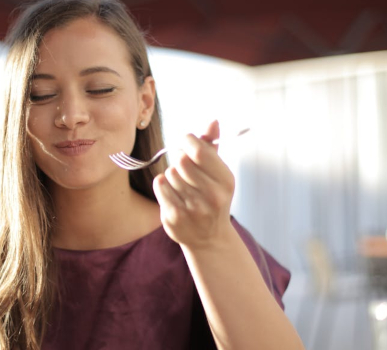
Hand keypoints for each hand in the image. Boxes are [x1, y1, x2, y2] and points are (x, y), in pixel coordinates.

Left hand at [153, 120, 235, 247]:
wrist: (209, 238)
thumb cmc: (212, 197)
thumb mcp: (218, 173)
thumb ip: (212, 146)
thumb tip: (213, 121)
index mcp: (225, 181)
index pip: (199, 151)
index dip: (187, 141)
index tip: (186, 142)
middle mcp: (212, 196)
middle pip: (181, 161)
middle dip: (179, 158)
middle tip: (183, 165)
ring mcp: (193, 208)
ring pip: (170, 173)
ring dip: (172, 174)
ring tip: (182, 185)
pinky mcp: (175, 217)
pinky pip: (160, 185)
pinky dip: (163, 185)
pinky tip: (173, 193)